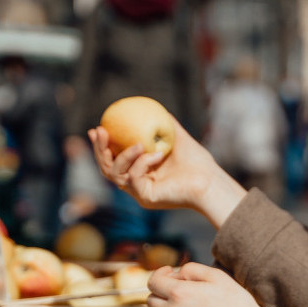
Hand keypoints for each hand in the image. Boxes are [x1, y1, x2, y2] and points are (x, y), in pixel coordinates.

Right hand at [88, 118, 245, 227]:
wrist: (210, 180)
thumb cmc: (197, 162)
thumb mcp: (177, 138)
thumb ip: (166, 125)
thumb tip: (155, 108)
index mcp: (140, 170)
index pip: (113, 159)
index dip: (102, 145)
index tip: (97, 128)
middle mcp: (136, 183)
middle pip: (107, 168)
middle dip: (99, 150)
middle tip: (101, 131)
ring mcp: (139, 192)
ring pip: (115, 174)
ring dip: (123, 156)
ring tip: (138, 144)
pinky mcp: (145, 198)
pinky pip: (133, 178)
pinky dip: (142, 163)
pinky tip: (156, 155)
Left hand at [147, 263, 262, 306]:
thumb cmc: (233, 302)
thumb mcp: (216, 276)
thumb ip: (192, 269)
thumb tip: (176, 273)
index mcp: (180, 293)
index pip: (153, 282)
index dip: (160, 273)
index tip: (170, 271)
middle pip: (151, 299)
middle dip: (162, 290)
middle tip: (180, 286)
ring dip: (166, 304)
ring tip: (187, 300)